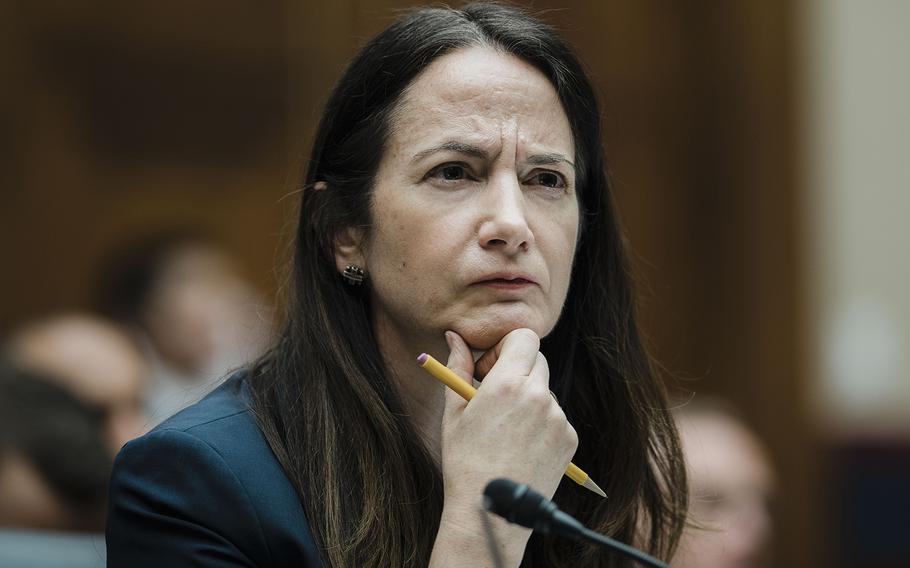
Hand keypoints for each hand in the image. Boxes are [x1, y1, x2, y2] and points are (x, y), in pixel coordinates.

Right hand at [439, 328, 577, 518]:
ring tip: (505, 432)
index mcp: (507, 384)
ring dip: (528, 399)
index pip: (524, 336)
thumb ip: (458, 367)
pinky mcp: (569, 438)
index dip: (506, 347)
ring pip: (544, 390)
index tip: (491, 367)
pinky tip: (521, 447)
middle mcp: (538, 396)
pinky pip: (554, 417)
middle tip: (495, 394)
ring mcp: (557, 418)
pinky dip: (540, 423)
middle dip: (517, 369)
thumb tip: (455, 337)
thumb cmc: (465, 461)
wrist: (492, 512)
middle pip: (536, 360)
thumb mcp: (454, 411)